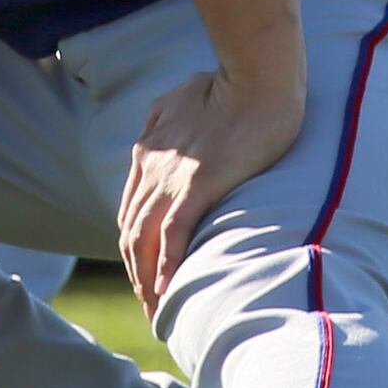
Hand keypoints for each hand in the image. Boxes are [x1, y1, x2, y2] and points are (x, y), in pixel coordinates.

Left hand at [118, 66, 305, 319]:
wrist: (257, 75)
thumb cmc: (229, 83)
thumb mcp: (181, 97)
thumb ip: (164, 118)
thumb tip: (157, 131)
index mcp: (147, 152)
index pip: (131, 213)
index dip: (134, 250)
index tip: (144, 277)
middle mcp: (150, 168)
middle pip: (131, 235)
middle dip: (136, 276)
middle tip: (152, 309)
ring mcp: (171, 177)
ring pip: (144, 241)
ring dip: (147, 281)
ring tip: (159, 312)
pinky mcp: (198, 184)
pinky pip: (173, 234)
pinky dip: (167, 265)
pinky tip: (171, 290)